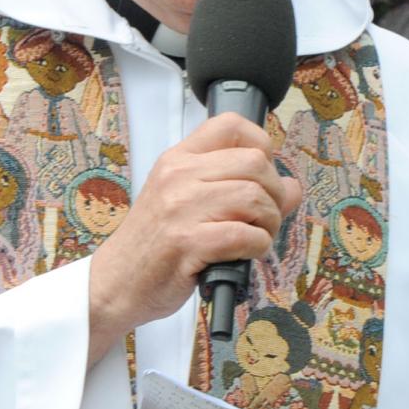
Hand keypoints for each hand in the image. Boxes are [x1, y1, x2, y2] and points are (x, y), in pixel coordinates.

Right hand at [85, 114, 302, 359]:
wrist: (116, 283)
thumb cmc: (155, 245)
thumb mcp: (188, 203)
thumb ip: (237, 187)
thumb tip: (292, 187)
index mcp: (177, 160)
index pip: (230, 124)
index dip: (262, 146)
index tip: (263, 174)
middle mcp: (177, 176)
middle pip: (254, 163)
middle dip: (274, 193)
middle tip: (266, 217)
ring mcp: (180, 209)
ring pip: (254, 197)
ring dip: (269, 223)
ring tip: (258, 237)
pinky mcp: (186, 243)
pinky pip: (245, 235)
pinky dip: (258, 246)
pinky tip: (246, 254)